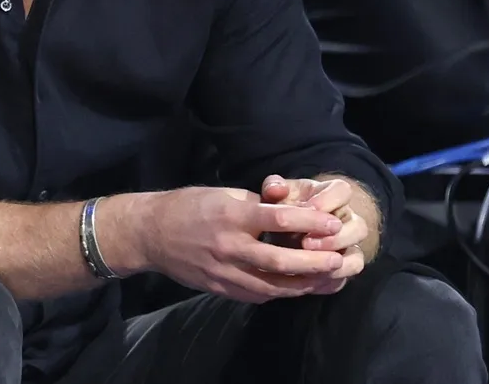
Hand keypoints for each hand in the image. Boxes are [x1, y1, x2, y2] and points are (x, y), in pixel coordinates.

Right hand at [139, 186, 349, 303]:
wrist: (149, 233)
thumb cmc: (186, 206)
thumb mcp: (220, 193)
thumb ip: (255, 205)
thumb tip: (290, 212)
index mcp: (229, 215)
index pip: (278, 220)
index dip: (310, 223)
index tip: (334, 224)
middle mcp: (228, 245)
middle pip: (280, 260)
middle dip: (315, 262)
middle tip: (339, 260)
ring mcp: (223, 271)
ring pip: (272, 286)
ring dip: (304, 285)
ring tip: (328, 280)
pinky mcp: (219, 288)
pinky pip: (256, 295)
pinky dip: (280, 292)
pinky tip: (297, 288)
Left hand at [261, 175, 367, 290]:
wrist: (276, 233)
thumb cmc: (279, 208)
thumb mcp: (274, 195)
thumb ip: (273, 188)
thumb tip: (277, 189)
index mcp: (330, 195)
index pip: (343, 191)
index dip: (329, 200)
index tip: (307, 208)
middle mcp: (345, 221)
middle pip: (359, 227)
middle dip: (335, 237)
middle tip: (305, 243)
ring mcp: (348, 246)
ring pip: (358, 254)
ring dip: (336, 261)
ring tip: (309, 261)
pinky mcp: (342, 266)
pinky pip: (347, 276)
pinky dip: (333, 277)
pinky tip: (311, 277)